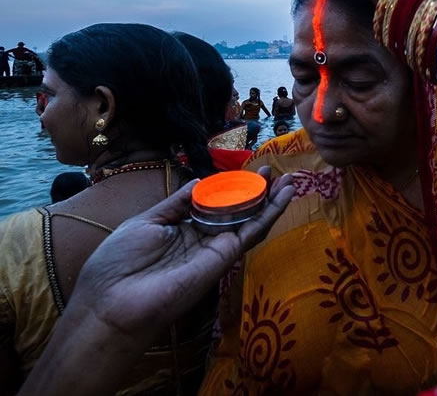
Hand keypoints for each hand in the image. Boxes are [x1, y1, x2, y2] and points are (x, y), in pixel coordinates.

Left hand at [68, 167, 294, 343]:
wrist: (112, 301)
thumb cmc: (119, 262)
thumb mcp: (146, 222)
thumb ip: (176, 203)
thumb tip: (199, 183)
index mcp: (182, 228)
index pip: (214, 205)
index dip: (231, 188)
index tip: (244, 170)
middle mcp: (203, 238)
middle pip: (238, 212)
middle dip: (257, 192)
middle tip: (273, 172)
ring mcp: (216, 248)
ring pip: (251, 221)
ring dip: (271, 201)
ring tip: (288, 180)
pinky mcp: (224, 257)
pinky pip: (251, 232)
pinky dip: (269, 214)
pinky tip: (283, 196)